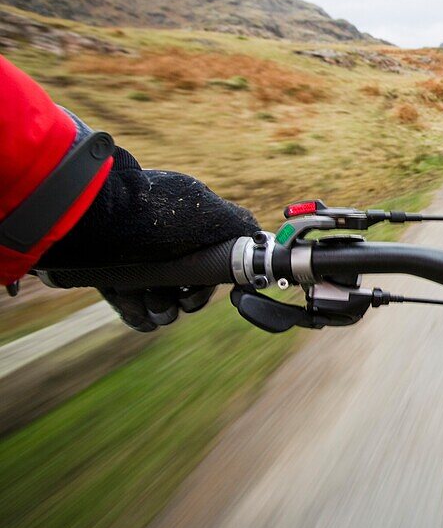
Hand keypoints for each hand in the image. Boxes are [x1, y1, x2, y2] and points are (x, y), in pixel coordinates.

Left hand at [36, 146, 257, 330]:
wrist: (95, 221)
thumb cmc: (154, 216)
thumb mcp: (209, 212)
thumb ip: (239, 225)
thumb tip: (261, 238)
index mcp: (190, 231)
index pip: (210, 268)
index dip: (207, 285)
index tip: (199, 289)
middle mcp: (166, 249)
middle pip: (187, 291)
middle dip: (185, 298)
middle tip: (177, 297)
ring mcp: (139, 267)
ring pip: (162, 304)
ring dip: (161, 308)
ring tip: (150, 298)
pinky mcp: (114, 283)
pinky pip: (134, 311)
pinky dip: (138, 315)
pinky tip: (137, 308)